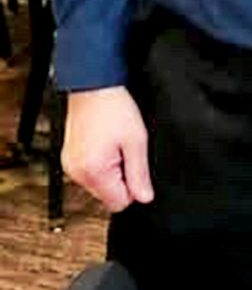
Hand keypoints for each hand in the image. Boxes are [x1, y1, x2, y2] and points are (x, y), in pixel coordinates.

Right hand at [62, 87, 154, 212]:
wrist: (93, 86)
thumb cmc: (113, 108)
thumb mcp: (136, 140)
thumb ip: (140, 173)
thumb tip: (144, 197)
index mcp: (93, 172)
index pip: (118, 203)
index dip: (133, 187)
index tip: (136, 166)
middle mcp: (77, 174)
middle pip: (107, 195)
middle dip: (121, 177)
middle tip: (125, 150)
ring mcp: (70, 166)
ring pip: (99, 184)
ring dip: (111, 169)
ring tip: (114, 143)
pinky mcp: (69, 158)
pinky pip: (89, 171)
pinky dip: (100, 162)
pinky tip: (104, 142)